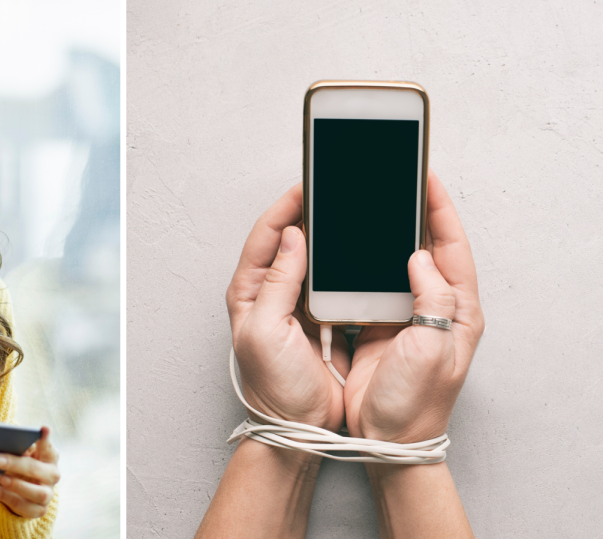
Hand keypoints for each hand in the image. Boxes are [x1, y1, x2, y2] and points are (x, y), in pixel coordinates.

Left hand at [0, 426, 59, 517]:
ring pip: (37, 493)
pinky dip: (5, 498)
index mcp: (50, 457)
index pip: (49, 447)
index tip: (42, 429)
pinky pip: (23, 506)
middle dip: (16, 464)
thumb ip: (19, 447)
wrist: (22, 491)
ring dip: (16, 485)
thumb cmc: (20, 465)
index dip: (45, 439)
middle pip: (37, 469)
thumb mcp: (21, 454)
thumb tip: (14, 445)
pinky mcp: (39, 510)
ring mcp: (48, 494)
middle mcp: (53, 475)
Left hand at [226, 183, 349, 432]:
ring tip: (351, 213)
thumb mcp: (266, 332)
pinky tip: (363, 255)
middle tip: (334, 191)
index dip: (286, 207)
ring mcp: (299, 303)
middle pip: (292, 240)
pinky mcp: (324, 317)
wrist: (297, 426)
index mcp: (250, 290)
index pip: (266, 235)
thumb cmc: (272, 386)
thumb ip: (277, 283)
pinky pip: (337, 282)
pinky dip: (348, 267)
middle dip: (312, 214)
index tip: (308, 186)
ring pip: (317, 259)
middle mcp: (272, 292)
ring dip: (332, 238)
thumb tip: (292, 238)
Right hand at [344, 169, 485, 443]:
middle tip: (393, 184)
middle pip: (423, 248)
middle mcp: (432, 309)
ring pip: (390, 264)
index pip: (452, 247)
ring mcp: (402, 317)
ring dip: (378, 238)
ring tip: (366, 208)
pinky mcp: (374, 326)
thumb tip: (420, 256)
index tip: (425, 179)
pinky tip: (343, 251)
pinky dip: (354, 267)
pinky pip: (365, 287)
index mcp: (458, 310)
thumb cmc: (416, 403)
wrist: (387, 439)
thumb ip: (434, 299)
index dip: (439, 211)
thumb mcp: (433, 348)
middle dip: (410, 214)